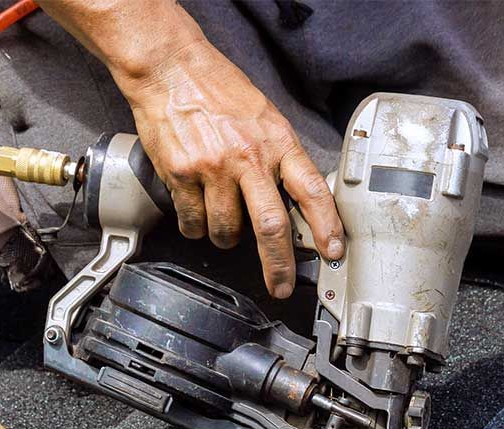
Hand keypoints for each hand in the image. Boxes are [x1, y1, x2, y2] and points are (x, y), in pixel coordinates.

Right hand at [119, 40, 342, 297]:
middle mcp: (248, 158)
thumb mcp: (265, 117)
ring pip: (226, 231)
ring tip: (223, 226)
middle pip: (271, 226)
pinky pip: (192, 221)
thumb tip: (297, 197)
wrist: (170, 68)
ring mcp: (213, 168)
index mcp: (277, 142)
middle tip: (280, 286)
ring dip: (225, 239)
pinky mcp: (182, 175)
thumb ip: (280, 156)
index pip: (311, 190)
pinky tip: (196, 215)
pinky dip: (195, 227)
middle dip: (278, 265)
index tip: (334, 251)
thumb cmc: (218, 89)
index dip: (326, 226)